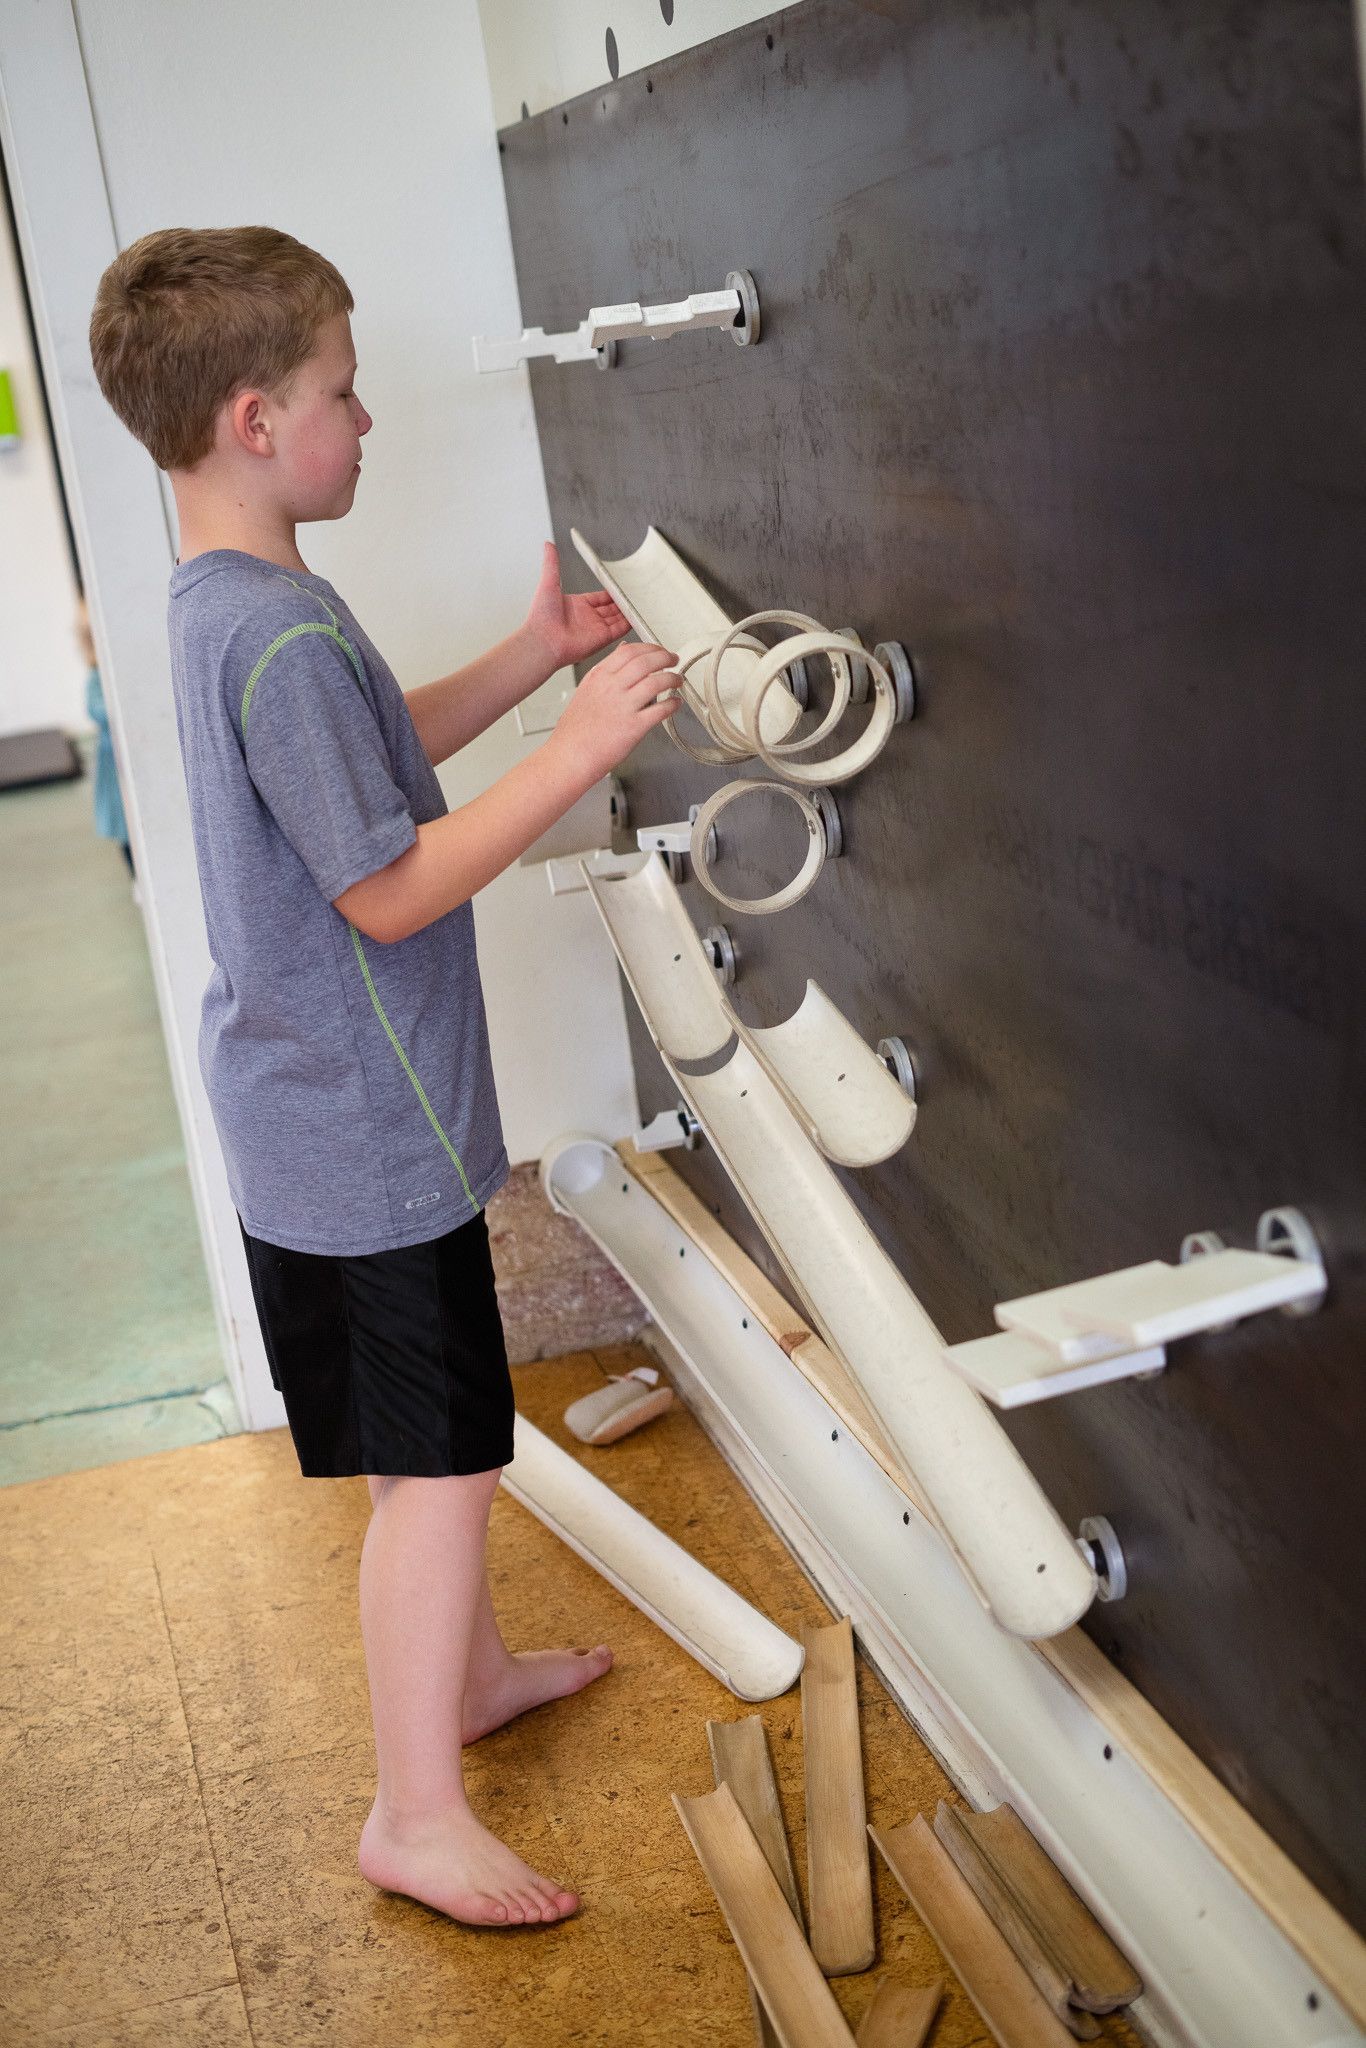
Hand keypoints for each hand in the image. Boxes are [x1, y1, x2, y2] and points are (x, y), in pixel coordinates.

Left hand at [524, 540, 629, 669]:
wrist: (542, 641)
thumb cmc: (541, 616)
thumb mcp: (548, 582)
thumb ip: (552, 564)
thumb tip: (548, 545)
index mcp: (576, 605)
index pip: (599, 597)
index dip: (610, 593)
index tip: (620, 587)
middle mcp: (587, 617)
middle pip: (610, 608)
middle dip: (621, 602)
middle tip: (633, 595)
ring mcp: (595, 628)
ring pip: (616, 618)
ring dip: (627, 612)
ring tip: (639, 604)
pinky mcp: (601, 639)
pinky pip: (619, 630)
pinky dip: (628, 623)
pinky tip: (636, 616)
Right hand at [550, 640, 680, 784]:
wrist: (570, 755)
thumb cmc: (576, 730)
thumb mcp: (586, 690)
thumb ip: (606, 670)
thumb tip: (623, 651)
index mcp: (599, 677)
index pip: (629, 651)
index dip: (650, 647)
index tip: (658, 650)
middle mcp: (611, 688)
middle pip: (646, 661)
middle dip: (666, 657)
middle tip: (673, 660)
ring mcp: (623, 707)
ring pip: (657, 682)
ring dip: (672, 679)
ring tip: (677, 680)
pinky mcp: (634, 727)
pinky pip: (660, 710)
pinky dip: (672, 705)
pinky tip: (675, 704)